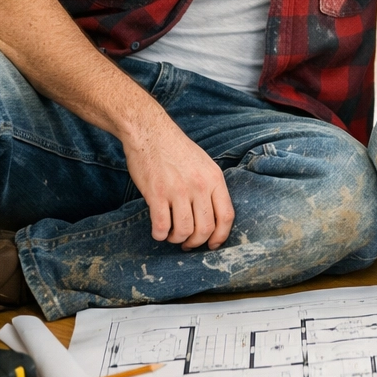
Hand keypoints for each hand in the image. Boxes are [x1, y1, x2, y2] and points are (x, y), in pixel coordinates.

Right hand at [122, 113, 234, 250]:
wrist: (150, 132)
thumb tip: (214, 216)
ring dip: (177, 239)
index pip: (226, 216)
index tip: (212, 244)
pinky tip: (158, 230)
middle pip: (205, 228)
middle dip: (196, 242)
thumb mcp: (205, 164)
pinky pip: (161, 226)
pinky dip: (160, 234)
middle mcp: (200, 185)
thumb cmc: (176, 149)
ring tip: (171, 234)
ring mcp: (178, 190)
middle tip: (187, 242)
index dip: (221, 236)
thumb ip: (211, 188)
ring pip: (184, 231)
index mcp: (215, 179)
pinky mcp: (157, 193)